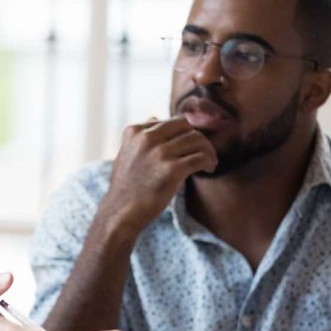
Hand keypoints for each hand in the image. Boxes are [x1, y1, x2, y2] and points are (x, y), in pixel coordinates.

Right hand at [101, 117, 216, 233]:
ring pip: (196, 140)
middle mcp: (146, 138)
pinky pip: (201, 157)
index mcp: (135, 131)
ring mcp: (159, 153)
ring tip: (208, 162)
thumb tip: (154, 118)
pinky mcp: (171, 170)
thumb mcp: (126, 153)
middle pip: (186, 126)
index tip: (188, 147)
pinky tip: (208, 168)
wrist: (121, 212)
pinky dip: (209, 162)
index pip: (171, 122)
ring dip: (208, 150)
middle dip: (198, 138)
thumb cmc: (126, 186)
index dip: (184, 134)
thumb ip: (140, 137)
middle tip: (203, 152)